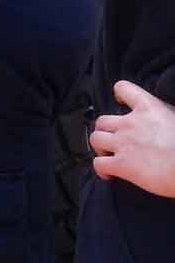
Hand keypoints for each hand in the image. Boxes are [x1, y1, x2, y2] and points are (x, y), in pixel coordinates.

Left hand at [92, 81, 174, 197]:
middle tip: (114, 139)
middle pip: (102, 120)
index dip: (120, 95)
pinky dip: (100, 169)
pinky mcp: (122, 165)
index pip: (123, 88)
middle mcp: (131, 123)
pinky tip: (108, 174)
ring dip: (99, 147)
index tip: (121, 102)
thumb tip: (163, 120)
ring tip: (108, 154)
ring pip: (96, 139)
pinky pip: (99, 164)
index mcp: (149, 108)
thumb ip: (165, 116)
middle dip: (105, 130)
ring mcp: (124, 143)